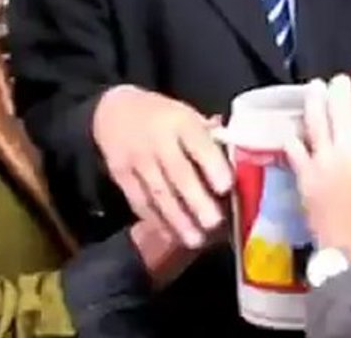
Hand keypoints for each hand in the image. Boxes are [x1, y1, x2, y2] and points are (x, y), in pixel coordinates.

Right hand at [93, 85, 232, 248]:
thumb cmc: (163, 116)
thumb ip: (210, 137)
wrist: (115, 110)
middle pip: (178, 174)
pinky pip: (139, 202)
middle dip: (197, 201)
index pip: (198, 143)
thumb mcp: (187, 115)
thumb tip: (236, 156)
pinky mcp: (120, 176)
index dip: (212, 165)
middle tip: (214, 223)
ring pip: (158, 193)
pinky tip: (170, 235)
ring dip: (178, 220)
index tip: (226, 187)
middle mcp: (158, 141)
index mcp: (181, 121)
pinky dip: (156, 221)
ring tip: (195, 240)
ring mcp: (137, 159)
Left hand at [286, 61, 350, 265]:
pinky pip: (295, 147)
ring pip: (315, 116)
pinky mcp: (305, 173)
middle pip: (341, 100)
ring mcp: (325, 155)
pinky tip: (291, 129)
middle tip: (339, 81)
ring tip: (314, 87)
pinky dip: (293, 136)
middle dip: (340, 85)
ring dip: (314, 98)